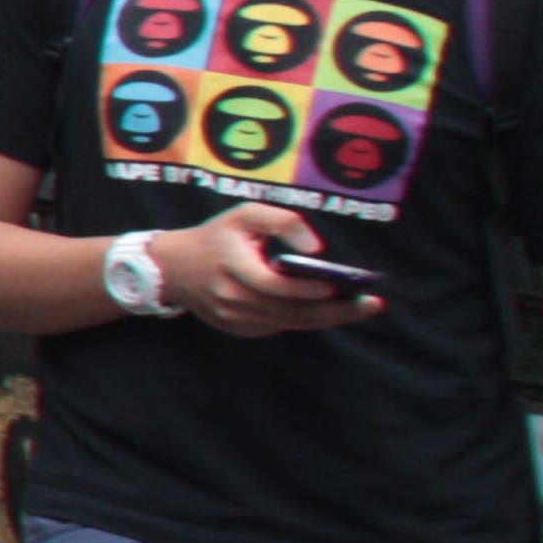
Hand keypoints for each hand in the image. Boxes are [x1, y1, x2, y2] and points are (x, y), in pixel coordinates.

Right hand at [169, 208, 378, 337]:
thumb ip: (282, 221)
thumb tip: (315, 248)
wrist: (172, 268)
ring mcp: (233, 318)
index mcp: (232, 266)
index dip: (306, 288)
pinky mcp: (237, 328)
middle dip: (335, 310)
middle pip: (291, 311)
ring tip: (359, 309)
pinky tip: (329, 311)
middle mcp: (231, 298)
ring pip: (290, 324)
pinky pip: (279, 327)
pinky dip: (306, 320)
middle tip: (371, 304)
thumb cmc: (216, 237)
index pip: (273, 284)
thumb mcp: (243, 214)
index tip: (337, 286)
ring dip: (328, 318)